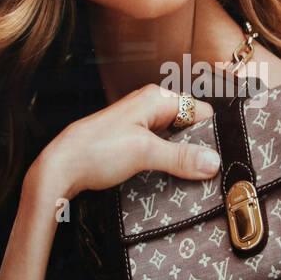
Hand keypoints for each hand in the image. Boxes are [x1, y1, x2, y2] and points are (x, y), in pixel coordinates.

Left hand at [25, 85, 217, 203]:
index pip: (200, 111)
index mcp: (156, 99)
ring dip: (182, 159)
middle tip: (208, 173)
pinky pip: (161, 151)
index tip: (220, 158)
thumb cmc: (94, 150)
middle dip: (198, 149)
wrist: (60, 167)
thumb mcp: (144, 152)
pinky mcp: (133, 143)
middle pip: (190, 127)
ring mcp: (141, 125)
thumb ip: (181, 157)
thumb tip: (214, 162)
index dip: (212, 134)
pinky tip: (170, 179)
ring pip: (176, 141)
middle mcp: (150, 107)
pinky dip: (168, 164)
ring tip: (192, 180)